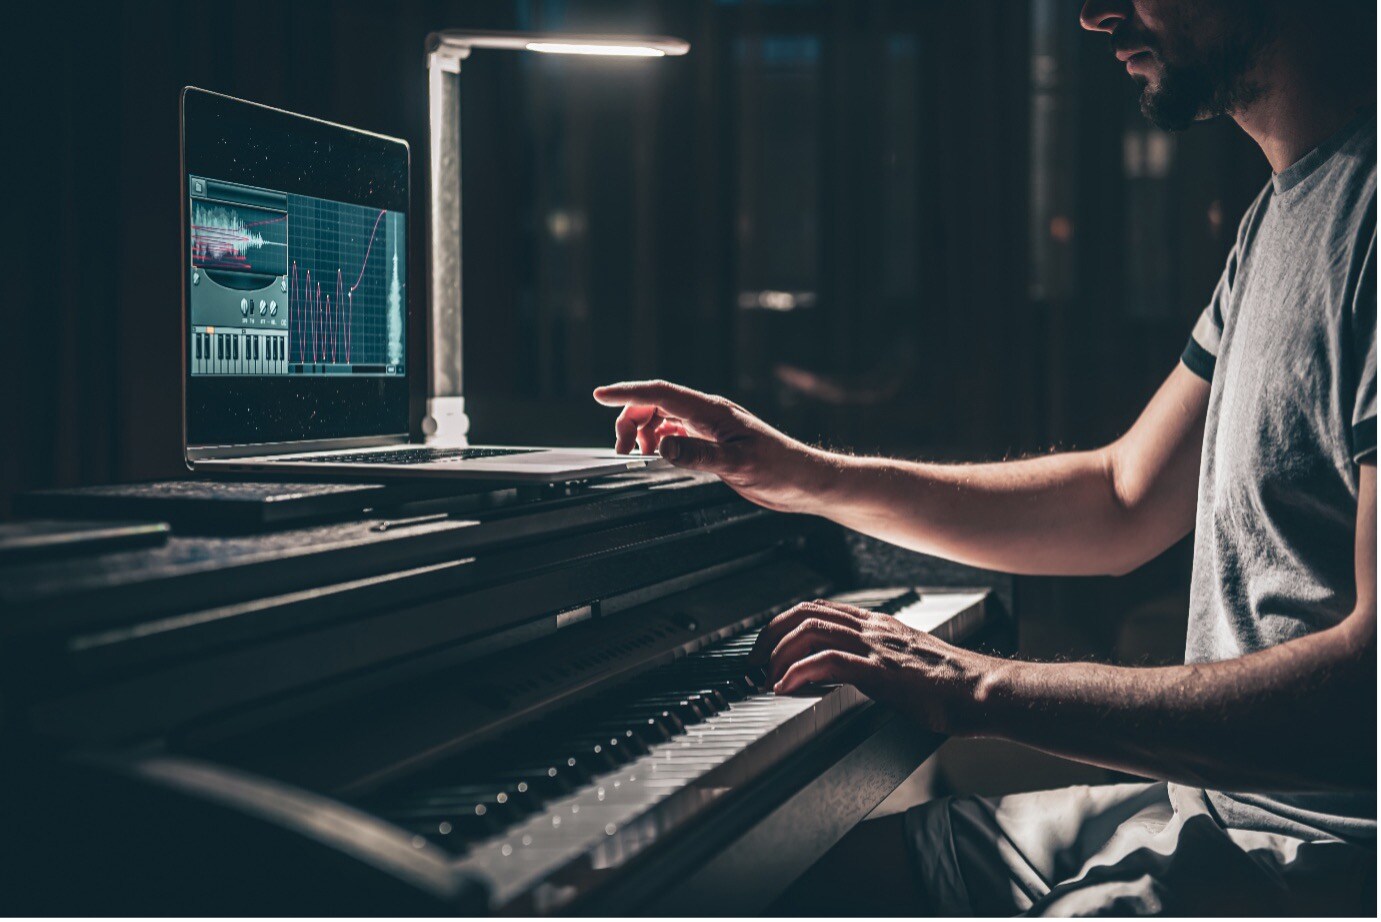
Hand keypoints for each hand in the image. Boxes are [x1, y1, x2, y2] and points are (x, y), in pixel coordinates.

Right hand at [592, 379, 838, 512]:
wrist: (804, 481)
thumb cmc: (780, 469)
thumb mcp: (738, 465)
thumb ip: (699, 455)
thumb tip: (662, 446)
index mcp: (712, 411)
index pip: (660, 393)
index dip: (627, 393)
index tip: (599, 395)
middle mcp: (708, 414)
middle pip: (655, 404)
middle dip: (630, 420)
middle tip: (620, 450)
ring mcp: (709, 427)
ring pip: (662, 419)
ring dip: (643, 433)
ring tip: (637, 456)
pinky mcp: (713, 443)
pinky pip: (675, 435)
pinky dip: (659, 443)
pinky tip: (657, 458)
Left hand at [748, 598, 991, 734]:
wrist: (982, 691)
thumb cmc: (951, 684)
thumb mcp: (906, 661)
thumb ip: (877, 658)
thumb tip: (848, 672)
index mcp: (877, 624)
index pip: (819, 608)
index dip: (785, 623)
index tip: (767, 646)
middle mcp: (872, 627)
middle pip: (806, 613)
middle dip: (771, 634)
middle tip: (754, 661)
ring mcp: (876, 646)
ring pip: (811, 631)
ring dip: (779, 654)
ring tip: (766, 677)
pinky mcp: (880, 671)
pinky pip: (828, 662)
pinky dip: (799, 672)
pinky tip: (786, 688)